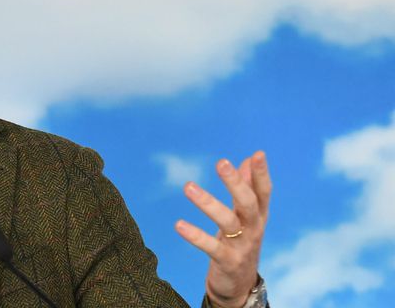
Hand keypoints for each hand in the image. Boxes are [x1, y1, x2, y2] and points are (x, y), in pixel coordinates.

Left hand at [175, 151, 271, 307]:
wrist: (240, 287)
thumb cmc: (241, 243)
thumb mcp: (246, 216)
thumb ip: (248, 188)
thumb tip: (249, 159)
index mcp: (259, 216)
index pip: (263, 192)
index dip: (261, 174)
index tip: (259, 154)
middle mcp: (254, 229)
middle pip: (248, 203)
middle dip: (236, 183)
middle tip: (221, 162)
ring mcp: (241, 246)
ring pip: (228, 222)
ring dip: (208, 203)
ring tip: (188, 186)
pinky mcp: (227, 262)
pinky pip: (211, 247)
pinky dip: (196, 236)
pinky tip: (179, 225)